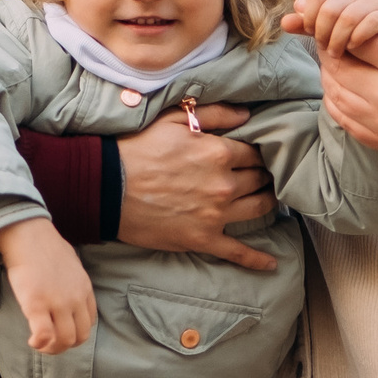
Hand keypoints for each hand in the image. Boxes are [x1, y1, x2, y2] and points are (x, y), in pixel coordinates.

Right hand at [0, 217, 96, 353]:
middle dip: (65, 345)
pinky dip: (39, 343)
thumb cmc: (45, 246)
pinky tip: (32, 341)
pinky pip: (44, 335)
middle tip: (49, 343)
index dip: (75, 332)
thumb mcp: (71, 264)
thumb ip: (73, 281)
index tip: (60, 330)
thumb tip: (67, 287)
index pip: (89, 322)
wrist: (28, 234)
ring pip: (64, 340)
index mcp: (84, 289)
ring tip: (39, 344)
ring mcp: (57, 303)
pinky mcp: (37, 304)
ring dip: (52, 349)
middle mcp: (75, 299)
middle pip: (80, 336)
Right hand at [116, 103, 279, 270]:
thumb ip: (215, 113)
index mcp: (218, 153)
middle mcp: (224, 185)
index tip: (253, 154)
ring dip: (266, 202)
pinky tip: (271, 263)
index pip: (254, 151)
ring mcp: (215, 215)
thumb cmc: (137, 150)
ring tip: (266, 199)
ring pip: (258, 208)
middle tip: (261, 174)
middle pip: (260, 178)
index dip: (256, 151)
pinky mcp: (203, 239)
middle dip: (262, 174)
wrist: (107, 188)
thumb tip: (247, 115)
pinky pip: (237, 252)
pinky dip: (256, 259)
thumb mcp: (174, 119)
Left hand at [284, 0, 377, 154]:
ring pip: (334, 92)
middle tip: (340, 41)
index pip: (351, 39)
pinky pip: (340, 116)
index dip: (341, 28)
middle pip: (337, 67)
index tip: (347, 25)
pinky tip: (349, 84)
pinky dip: (336, 97)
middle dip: (332, 50)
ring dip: (331, 73)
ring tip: (345, 60)